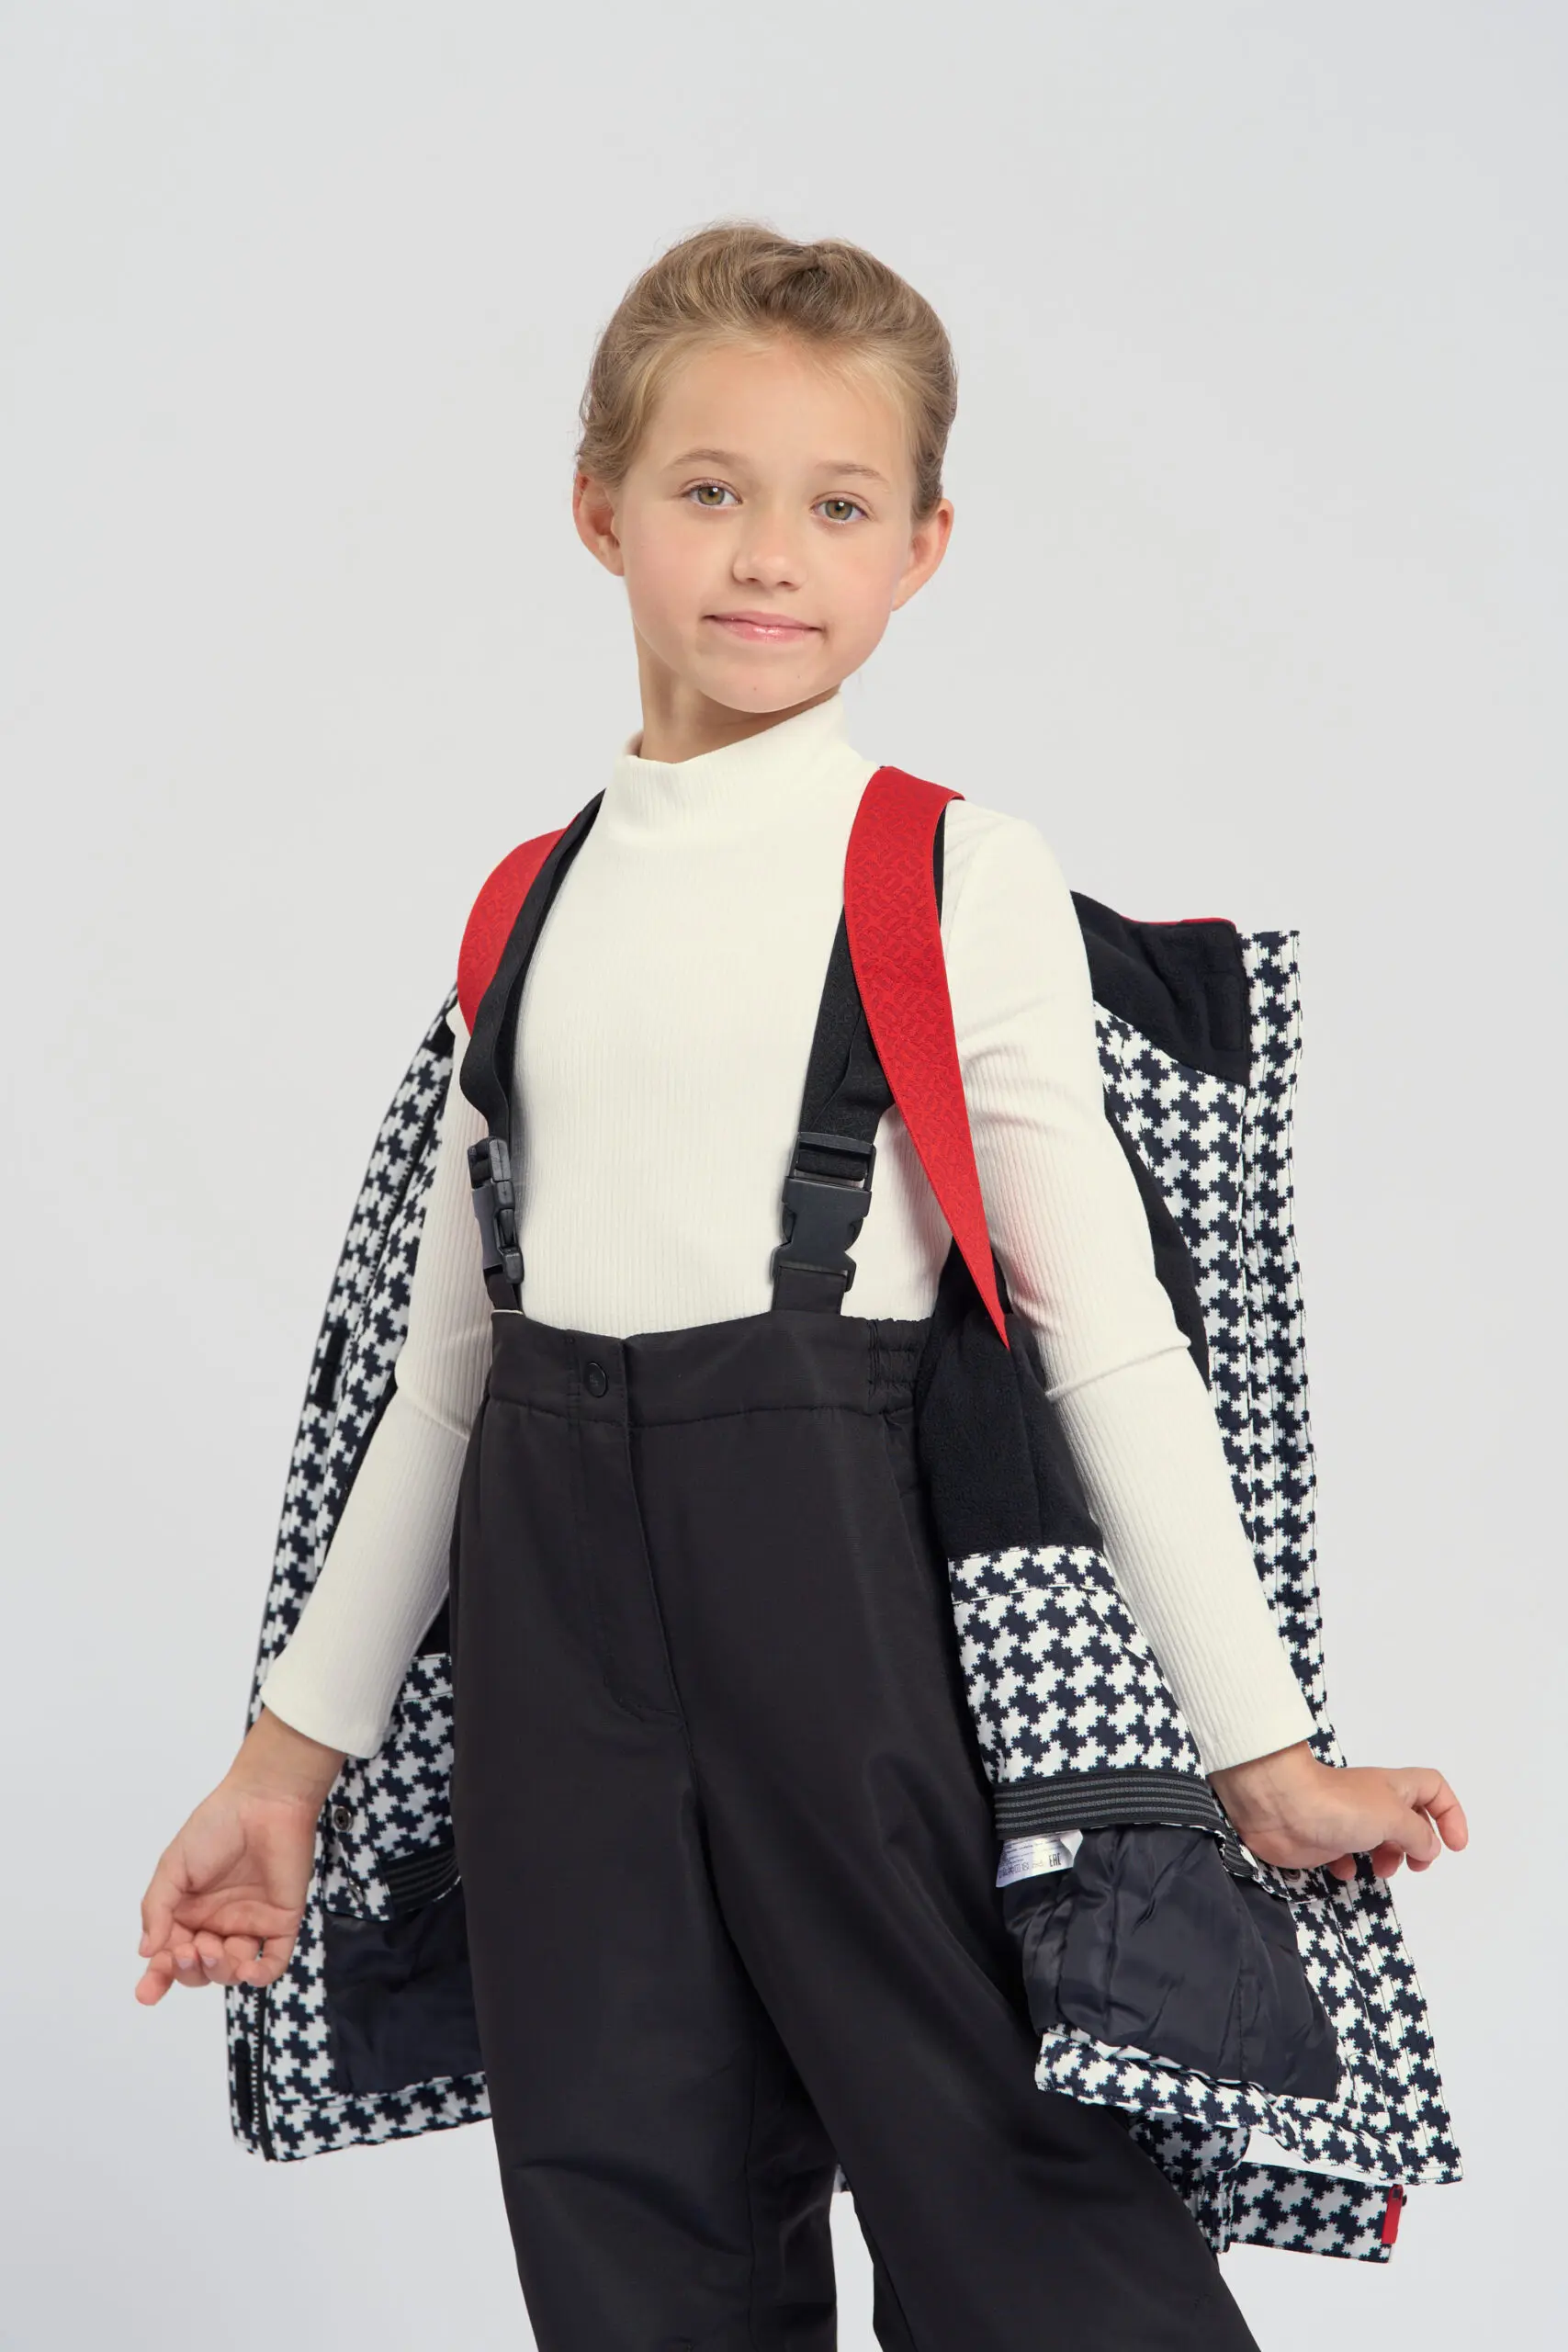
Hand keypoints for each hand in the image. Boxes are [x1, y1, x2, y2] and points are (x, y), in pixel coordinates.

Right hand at [135, 1706, 346, 2004]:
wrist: (264, 1802)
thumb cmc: (216, 1827)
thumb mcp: (174, 1866)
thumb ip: (157, 1908)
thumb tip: (145, 1951)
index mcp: (188, 1912)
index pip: (170, 1955)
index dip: (157, 1977)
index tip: (146, 1994)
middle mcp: (217, 1923)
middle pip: (199, 1969)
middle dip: (188, 1970)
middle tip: (187, 1950)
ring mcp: (250, 1924)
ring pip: (231, 1970)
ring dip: (218, 1970)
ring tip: (211, 1947)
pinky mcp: (281, 1921)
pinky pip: (274, 1961)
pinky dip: (261, 1975)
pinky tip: (247, 1970)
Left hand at [1209, 1740, 1467, 1883]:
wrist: (1277, 1806)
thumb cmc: (1339, 1806)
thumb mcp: (1393, 1817)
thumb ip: (1418, 1834)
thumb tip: (1429, 1848)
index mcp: (1393, 1788)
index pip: (1434, 1788)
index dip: (1451, 1813)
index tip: (1454, 1846)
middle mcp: (1372, 1801)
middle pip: (1410, 1818)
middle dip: (1420, 1844)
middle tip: (1415, 1865)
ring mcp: (1346, 1820)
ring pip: (1380, 1839)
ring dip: (1389, 1858)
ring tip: (1382, 1869)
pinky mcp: (1322, 1840)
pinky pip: (1345, 1855)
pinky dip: (1351, 1866)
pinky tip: (1345, 1871)